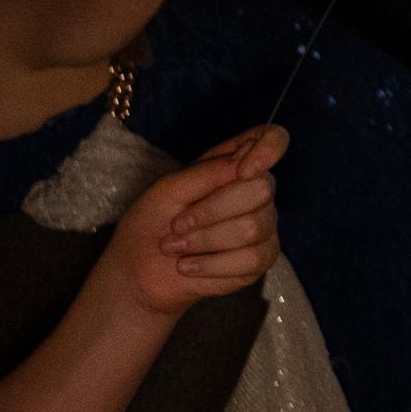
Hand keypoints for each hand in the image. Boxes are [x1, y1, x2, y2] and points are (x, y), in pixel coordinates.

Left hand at [106, 126, 282, 317]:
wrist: (138, 271)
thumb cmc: (150, 224)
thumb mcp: (167, 190)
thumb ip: (206, 173)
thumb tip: (245, 164)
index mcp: (233, 165)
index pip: (273, 140)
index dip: (268, 149)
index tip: (242, 171)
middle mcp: (255, 192)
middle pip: (262, 190)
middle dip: (211, 212)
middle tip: (177, 225)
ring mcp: (263, 226)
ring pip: (252, 229)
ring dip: (203, 241)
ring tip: (176, 247)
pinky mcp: (260, 259)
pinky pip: (251, 260)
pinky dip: (210, 265)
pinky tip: (189, 266)